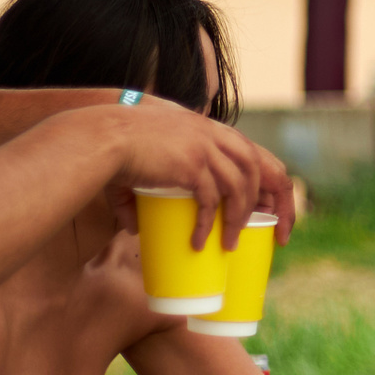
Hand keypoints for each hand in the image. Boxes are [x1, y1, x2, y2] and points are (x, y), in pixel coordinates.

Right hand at [94, 101, 298, 247]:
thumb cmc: (116, 151)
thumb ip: (144, 192)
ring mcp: (204, 148)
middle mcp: (213, 135)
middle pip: (258, 168)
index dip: (268, 181)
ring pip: (238, 187)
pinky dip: (207, 224)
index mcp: (210, 130)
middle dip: (274, 201)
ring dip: (237, 219)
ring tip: (228, 245)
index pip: (254, 152)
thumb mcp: (146, 163)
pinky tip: (198, 242)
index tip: (270, 209)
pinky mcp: (190, 165)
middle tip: (271, 232)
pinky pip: (209, 200)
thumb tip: (137, 227)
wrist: (100, 137)